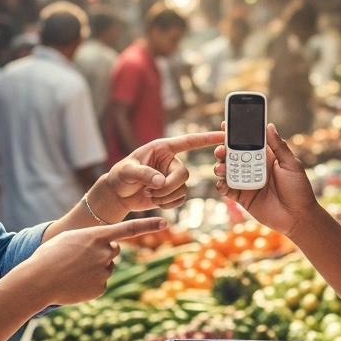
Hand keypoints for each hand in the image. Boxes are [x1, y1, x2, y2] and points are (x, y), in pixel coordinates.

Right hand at [28, 215, 168, 306]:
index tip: (166, 222)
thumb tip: (108, 248)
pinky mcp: (101, 288)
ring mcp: (104, 271)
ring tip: (73, 271)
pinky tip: (74, 283)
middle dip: (102, 253)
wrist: (38, 280)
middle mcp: (105, 252)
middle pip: (114, 250)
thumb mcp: (70, 238)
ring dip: (94, 268)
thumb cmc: (49, 255)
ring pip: (106, 267)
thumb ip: (92, 239)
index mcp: (97, 235)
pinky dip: (90, 284)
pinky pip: (100, 284)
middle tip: (80, 258)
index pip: (129, 229)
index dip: (149, 225)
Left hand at [93, 131, 224, 219]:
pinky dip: (168, 204)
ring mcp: (172, 177)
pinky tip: (155, 201)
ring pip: (183, 189)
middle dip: (168, 187)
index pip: (188, 142)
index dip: (206, 139)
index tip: (222, 136)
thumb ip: (143, 174)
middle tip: (150, 191)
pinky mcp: (172, 191)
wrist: (118, 195)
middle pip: (184, 174)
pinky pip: (181, 199)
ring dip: (165, 196)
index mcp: (162, 148)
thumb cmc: (119, 176)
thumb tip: (160, 182)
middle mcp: (171, 161)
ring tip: (148, 194)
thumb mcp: (126, 171)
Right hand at [213, 123, 319, 235]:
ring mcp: (247, 182)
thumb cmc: (299, 189)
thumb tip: (269, 126)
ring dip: (221, 167)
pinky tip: (222, 183)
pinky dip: (221, 186)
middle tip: (220, 150)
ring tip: (221, 168)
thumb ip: (279, 146)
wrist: (298, 217)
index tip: (225, 127)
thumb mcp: (291, 164)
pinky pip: (228, 190)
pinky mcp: (242, 197)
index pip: (248, 142)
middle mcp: (254, 168)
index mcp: (265, 157)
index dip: (236, 135)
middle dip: (223, 150)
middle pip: (233, 155)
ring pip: (228, 171)